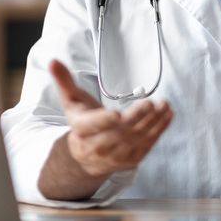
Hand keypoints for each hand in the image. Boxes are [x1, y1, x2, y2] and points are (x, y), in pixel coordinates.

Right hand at [49, 59, 173, 177]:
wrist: (86, 156)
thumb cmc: (81, 122)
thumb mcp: (70, 102)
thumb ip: (64, 81)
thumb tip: (54, 61)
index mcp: (82, 130)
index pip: (92, 126)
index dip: (103, 121)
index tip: (116, 114)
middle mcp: (99, 146)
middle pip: (119, 132)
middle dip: (136, 118)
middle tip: (149, 103)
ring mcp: (117, 155)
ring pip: (137, 138)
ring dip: (153, 122)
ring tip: (164, 105)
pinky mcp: (132, 158)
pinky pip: (148, 144)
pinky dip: (160, 129)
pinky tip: (167, 114)